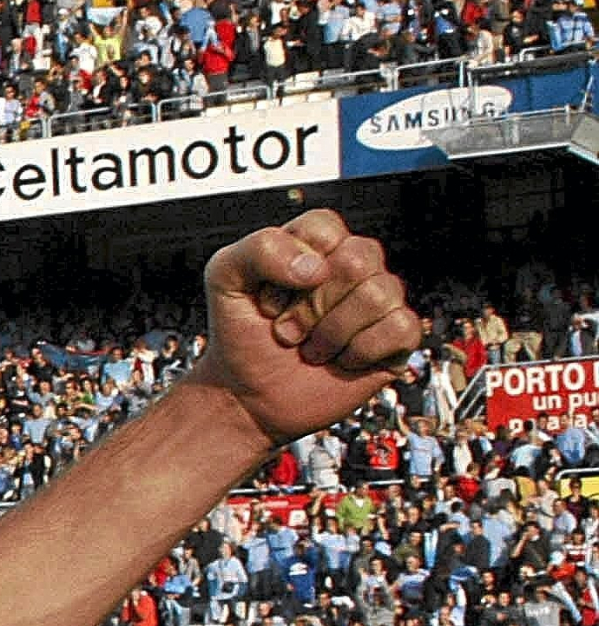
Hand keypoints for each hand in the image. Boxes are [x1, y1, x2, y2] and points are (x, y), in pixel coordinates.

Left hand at [186, 212, 423, 449]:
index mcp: (317, 244)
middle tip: (287, 331)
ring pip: (378, 294)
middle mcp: (355, 266)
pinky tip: (341, 359)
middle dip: (310, 306)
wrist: (247, 396)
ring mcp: (380, 301)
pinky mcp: (398, 338)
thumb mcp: (224, 278)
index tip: (267, 300)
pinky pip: (401, 328)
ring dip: (330, 333)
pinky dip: (360, 351)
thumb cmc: (240, 335)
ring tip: (310, 347)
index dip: (288, 269)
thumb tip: (317, 268)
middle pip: (356, 261)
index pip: (324, 228)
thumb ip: (259, 249)